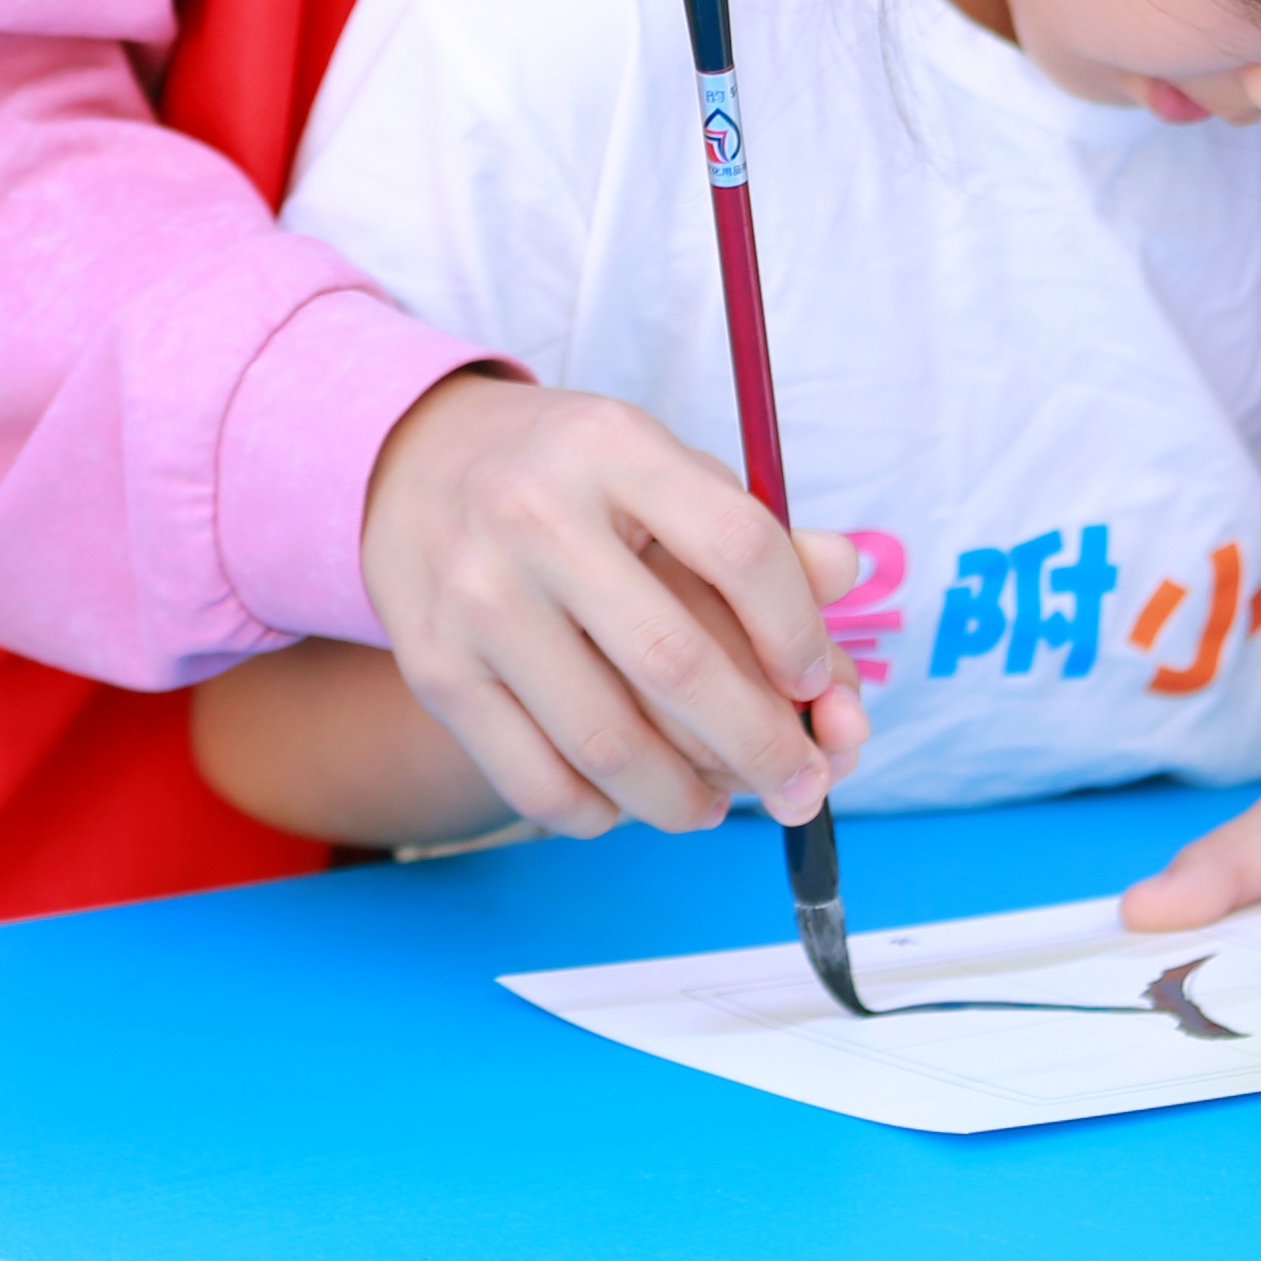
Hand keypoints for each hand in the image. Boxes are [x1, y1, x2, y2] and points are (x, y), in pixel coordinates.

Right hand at [354, 370, 867, 841]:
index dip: (797, 630)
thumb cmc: (571, 477)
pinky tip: (629, 803)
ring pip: (606, 741)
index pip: (739, 548)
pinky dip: (598, 812)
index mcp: (614, 448)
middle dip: (761, 746)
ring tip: (717, 805)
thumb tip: (846, 574)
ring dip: (683, 797)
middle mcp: (537, 519)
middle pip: (676, 664)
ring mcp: (477, 600)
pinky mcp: (435, 670)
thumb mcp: (657, 465)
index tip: (818, 681)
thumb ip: (753, 526)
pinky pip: (534, 778)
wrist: (414, 465)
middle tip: (806, 787)